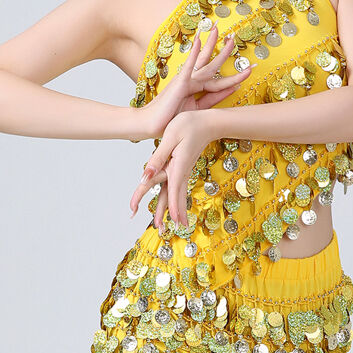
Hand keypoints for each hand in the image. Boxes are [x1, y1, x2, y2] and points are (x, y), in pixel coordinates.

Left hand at [129, 110, 220, 228]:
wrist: (208, 122)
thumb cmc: (189, 124)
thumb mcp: (171, 137)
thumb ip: (157, 158)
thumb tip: (144, 176)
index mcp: (177, 166)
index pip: (172, 191)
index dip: (170, 207)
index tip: (167, 221)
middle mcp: (181, 172)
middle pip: (174, 197)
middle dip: (171, 214)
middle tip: (166, 230)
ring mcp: (184, 171)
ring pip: (178, 195)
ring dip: (177, 211)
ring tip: (178, 225)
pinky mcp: (184, 169)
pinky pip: (180, 188)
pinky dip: (178, 201)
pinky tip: (178, 209)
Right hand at [132, 23, 250, 142]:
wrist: (152, 125)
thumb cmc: (171, 119)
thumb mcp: (197, 109)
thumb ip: (212, 100)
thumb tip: (232, 89)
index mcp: (197, 89)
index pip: (219, 82)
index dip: (234, 78)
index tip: (248, 71)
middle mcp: (192, 81)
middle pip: (212, 64)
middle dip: (224, 52)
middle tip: (234, 37)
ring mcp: (186, 80)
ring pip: (204, 61)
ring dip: (212, 45)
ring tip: (220, 31)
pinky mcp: (179, 82)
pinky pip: (189, 65)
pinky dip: (193, 53)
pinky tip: (198, 40)